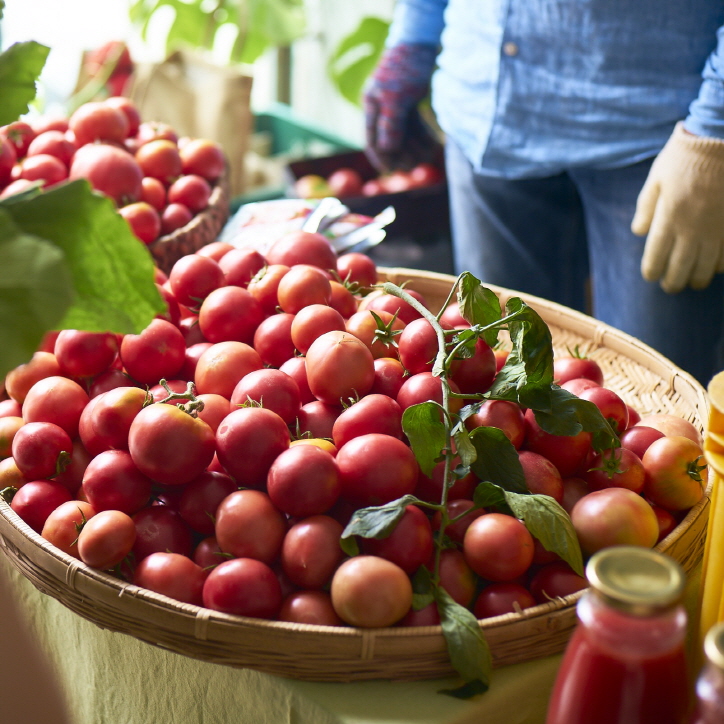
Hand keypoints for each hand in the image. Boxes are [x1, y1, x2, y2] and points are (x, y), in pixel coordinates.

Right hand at [363, 43, 437, 171]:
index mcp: (372, 106)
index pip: (372, 140)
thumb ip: (391, 125)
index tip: (392, 170)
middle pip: (390, 139)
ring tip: (428, 155)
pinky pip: (415, 125)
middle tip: (415, 164)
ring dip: (415, 146)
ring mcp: (397, 104)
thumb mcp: (397, 98)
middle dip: (403, 153)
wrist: (421, 42)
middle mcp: (382, 107)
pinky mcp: (411, 101)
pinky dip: (423, 135)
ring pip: (405, 134)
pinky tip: (434, 145)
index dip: (381, 158)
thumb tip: (386, 151)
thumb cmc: (406, 67)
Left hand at [631, 122, 723, 292]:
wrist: (721, 137)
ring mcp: (717, 229)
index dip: (651, 272)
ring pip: (706, 269)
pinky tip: (715, 266)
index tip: (650, 276)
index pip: (655, 258)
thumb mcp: (656, 179)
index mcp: (669, 218)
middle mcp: (693, 229)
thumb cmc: (684, 157)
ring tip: (692, 281)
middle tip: (670, 286)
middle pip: (680, 270)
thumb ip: (645, 208)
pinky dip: (720, 266)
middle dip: (672, 283)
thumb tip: (639, 233)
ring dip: (697, 279)